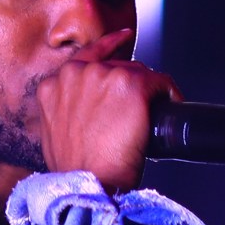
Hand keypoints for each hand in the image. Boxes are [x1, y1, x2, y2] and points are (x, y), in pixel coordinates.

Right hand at [35, 30, 180, 193]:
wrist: (90, 184)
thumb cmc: (76, 171)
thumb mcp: (54, 135)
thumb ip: (64, 112)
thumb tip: (84, 115)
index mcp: (54, 85)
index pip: (86, 56)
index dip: (109, 47)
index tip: (123, 39)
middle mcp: (77, 73)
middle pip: (117, 67)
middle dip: (129, 87)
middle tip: (137, 114)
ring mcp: (105, 76)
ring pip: (139, 73)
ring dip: (149, 92)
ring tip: (151, 118)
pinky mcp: (131, 85)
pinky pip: (160, 82)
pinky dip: (169, 94)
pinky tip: (171, 106)